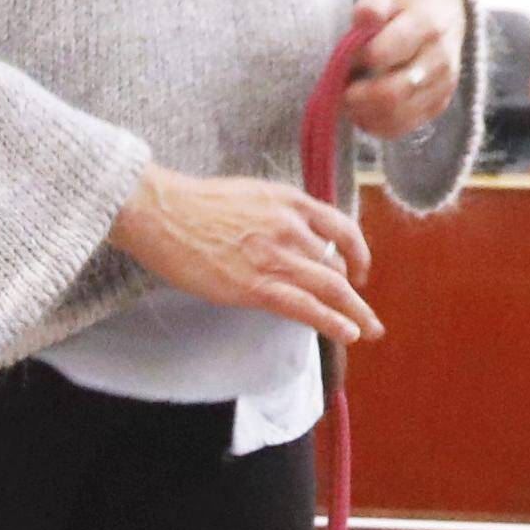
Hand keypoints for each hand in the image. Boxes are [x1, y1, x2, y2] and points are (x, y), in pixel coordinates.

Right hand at [114, 167, 379, 341]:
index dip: (356, 251)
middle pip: (336, 265)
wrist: (163, 212)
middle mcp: (291, 227)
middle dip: (356, 294)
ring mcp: (276, 257)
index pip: (340, 227)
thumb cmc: (193, 204)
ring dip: (353, 313)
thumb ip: (275, 215)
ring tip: (367, 331)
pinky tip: (346, 333)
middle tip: (367, 316)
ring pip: (329, 288)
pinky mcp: (257, 285)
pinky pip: (305, 306)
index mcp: (289, 201)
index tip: (357, 270)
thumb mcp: (249, 195)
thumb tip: (287, 238)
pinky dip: (331, 322)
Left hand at [341, 0, 469, 142]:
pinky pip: (404, 127)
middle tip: (343, 89)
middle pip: (393, 93)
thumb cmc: (411, 1)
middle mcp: (439, 59)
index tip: (348, 56)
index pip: (383, 54)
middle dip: (358, 97)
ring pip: (397, 116)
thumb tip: (362, 22)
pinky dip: (377, 125)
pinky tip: (365, 112)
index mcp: (426, 24)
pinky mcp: (438, 104)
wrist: (450, 11)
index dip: (358, 59)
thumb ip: (372, 5)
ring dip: (365, 114)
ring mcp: (442, 85)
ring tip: (351, 100)